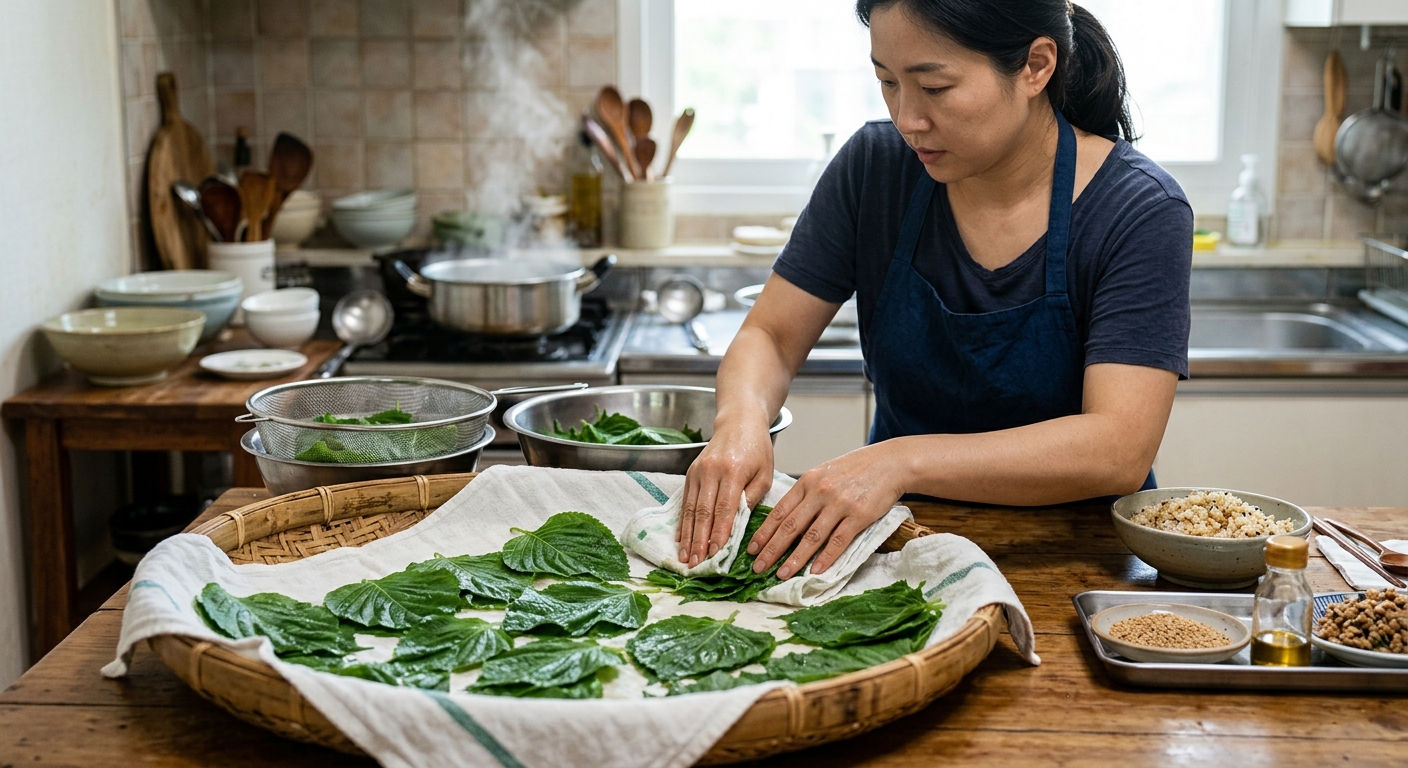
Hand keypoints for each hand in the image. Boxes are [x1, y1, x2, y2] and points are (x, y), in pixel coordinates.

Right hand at [677, 414, 774, 566]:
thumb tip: (739, 524)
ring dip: (687, 535)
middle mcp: (711, 471)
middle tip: (696, 562)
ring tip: (685, 556)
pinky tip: (680, 538)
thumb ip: (752, 497)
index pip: (724, 507)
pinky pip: (685, 501)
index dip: (719, 532)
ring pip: (690, 508)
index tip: (715, 552)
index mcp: (734, 470)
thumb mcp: (765, 473)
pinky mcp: (691, 473)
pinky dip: (682, 522)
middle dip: (698, 540)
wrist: (738, 422)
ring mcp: (698, 471)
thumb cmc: (757, 450)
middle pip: (703, 511)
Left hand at [748, 442, 905, 578]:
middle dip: (772, 549)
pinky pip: (838, 540)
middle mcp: (820, 492)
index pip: (779, 511)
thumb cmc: (855, 469)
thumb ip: (806, 493)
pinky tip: (815, 570)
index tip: (751, 548)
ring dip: (795, 558)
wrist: (889, 463)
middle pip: (790, 526)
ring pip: (812, 537)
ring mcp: (839, 504)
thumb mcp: (824, 474)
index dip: (764, 532)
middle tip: (758, 567)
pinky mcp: (859, 515)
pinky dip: (826, 557)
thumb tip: (787, 519)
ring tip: (782, 574)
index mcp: (807, 482)